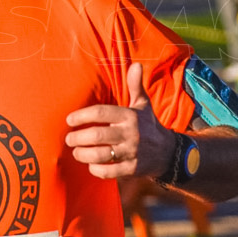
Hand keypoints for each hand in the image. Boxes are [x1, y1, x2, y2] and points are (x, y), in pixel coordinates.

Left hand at [64, 63, 175, 179]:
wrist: (169, 152)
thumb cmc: (148, 125)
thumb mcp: (143, 104)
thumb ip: (135, 85)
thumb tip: (137, 65)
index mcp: (130, 115)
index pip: (101, 112)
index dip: (82, 115)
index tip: (69, 120)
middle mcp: (131, 133)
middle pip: (97, 135)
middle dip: (78, 138)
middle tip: (68, 139)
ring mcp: (132, 152)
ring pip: (101, 155)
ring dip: (83, 154)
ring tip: (76, 152)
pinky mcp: (132, 169)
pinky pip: (109, 172)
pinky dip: (96, 170)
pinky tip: (90, 165)